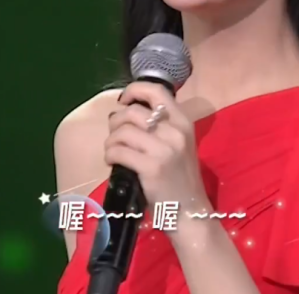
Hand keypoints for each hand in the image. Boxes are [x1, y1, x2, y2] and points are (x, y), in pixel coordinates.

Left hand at [104, 82, 207, 235]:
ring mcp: (164, 149)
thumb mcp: (179, 144)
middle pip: (133, 111)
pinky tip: (114, 162)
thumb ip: (161, 126)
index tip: (124, 100)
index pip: (157, 91)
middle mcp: (176, 131)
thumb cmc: (180, 176)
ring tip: (114, 151)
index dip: (134, 90)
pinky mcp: (151, 167)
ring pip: (122, 131)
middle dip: (116, 122)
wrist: (189, 209)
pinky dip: (110, 155)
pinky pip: (118, 151)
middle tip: (116, 135)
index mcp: (184, 121)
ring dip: (111, 141)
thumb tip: (128, 111)